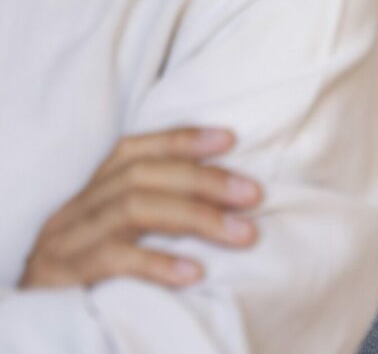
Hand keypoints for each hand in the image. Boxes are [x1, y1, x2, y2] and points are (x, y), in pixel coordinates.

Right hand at [19, 127, 261, 289]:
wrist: (29, 344)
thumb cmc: (92, 293)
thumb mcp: (121, 248)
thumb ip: (157, 222)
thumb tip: (231, 206)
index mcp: (89, 199)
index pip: (132, 151)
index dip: (180, 140)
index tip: (230, 138)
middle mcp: (72, 214)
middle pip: (140, 176)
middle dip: (204, 180)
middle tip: (254, 195)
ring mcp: (61, 247)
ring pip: (132, 209)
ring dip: (196, 217)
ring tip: (243, 234)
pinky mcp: (58, 283)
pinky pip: (111, 260)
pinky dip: (157, 262)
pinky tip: (194, 273)